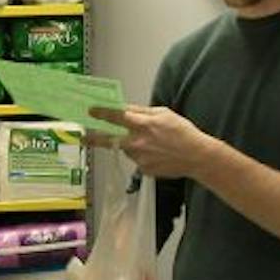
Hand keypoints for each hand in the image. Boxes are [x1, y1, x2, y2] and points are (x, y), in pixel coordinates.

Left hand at [88, 105, 219, 180]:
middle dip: (94, 138)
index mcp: (143, 124)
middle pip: (109, 139)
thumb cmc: (183, 132)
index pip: (116, 116)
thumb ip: (142, 112)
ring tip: (153, 144)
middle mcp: (137, 142)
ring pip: (126, 149)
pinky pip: (137, 160)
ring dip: (131, 145)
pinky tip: (157, 154)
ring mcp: (139, 158)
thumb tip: (125, 109)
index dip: (101, 113)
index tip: (91, 111)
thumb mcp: (163, 114)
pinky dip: (142, 155)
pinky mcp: (143, 170)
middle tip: (83, 137)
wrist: (196, 157)